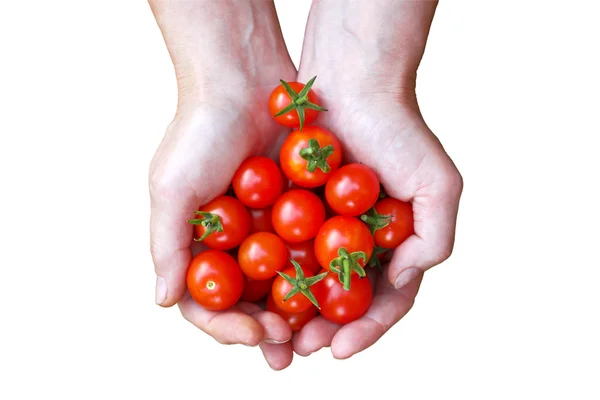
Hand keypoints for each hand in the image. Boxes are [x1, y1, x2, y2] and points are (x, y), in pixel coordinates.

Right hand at [148, 0, 298, 369]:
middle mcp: (230, 242)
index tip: (255, 334)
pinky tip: (336, 292)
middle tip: (288, 348)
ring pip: (281, 284)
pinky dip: (319, 273)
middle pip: (245, 302)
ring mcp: (264, 228)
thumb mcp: (173, 188)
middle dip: (264, 330)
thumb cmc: (199, 131)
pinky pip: (309, 250)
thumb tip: (162, 301)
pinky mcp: (298, 210)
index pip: (205, 302)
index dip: (226, 326)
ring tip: (314, 337)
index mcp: (196, 244)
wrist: (244, 79)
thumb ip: (167, 245)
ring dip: (295, 314)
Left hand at [290, 0, 462, 358]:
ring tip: (275, 336)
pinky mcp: (294, 211)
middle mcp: (361, 243)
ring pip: (309, 283)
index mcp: (396, 245)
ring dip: (294, 312)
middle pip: (343, 300)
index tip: (341, 351)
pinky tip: (257, 293)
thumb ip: (435, 239)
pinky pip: (282, 249)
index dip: (367, 330)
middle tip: (301, 350)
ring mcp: (327, 229)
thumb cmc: (400, 131)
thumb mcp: (438, 185)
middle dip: (324, 330)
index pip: (385, 300)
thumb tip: (402, 279)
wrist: (353, 83)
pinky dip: (273, 274)